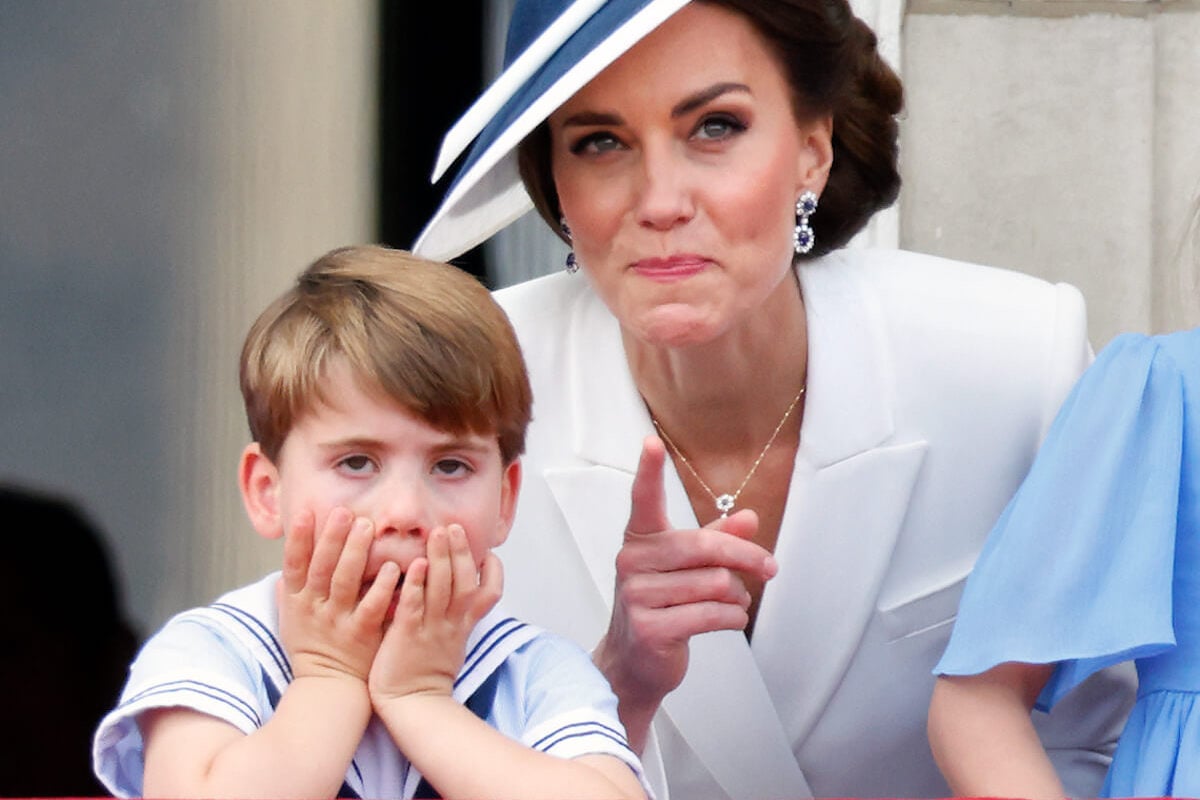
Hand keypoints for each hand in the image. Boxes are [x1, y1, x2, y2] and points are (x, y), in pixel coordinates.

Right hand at [278, 507, 399, 683]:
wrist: (329, 688)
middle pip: (321, 568)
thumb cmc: (312, 649)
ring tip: (366, 527)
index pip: (292, 565)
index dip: (297, 540)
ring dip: (355, 553)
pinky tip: (392, 567)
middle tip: (344, 512)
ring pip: (345, 582)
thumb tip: (281, 570)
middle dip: (331, 538)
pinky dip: (381, 587)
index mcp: (296, 602)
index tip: (304, 513)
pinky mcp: (361, 635)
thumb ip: (288, 594)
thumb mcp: (291, 622)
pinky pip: (371, 607)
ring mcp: (338, 622)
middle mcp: (314, 609)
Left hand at [368, 524, 501, 703]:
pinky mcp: (408, 637)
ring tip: (438, 533)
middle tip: (454, 527)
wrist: (412, 705)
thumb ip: (454, 613)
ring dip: (442, 559)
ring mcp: (432, 630)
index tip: (488, 551)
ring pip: (444, 589)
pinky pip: (416, 607)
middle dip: (462, 552)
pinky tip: (414, 566)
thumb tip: (454, 586)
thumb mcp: (451, 641)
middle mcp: (452, 624)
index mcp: (464, 624)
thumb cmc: (425, 672)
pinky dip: (417, 585)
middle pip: (465, 582)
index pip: (490, 593)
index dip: (493, 571)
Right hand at [594, 437, 777, 742]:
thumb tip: (751, 518)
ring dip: (737, 595)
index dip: (649, 471)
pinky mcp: (650, 628)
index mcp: (641, 540)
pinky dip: (733, 617)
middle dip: (746, 557)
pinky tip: (730, 618)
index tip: (651, 444)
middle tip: (769, 568)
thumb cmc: (662, 605)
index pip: (644, 500)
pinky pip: (712, 614)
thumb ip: (717, 540)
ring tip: (735, 602)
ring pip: (714, 583)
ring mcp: (637, 596)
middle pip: (704, 546)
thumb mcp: (689, 567)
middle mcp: (632, 562)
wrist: (634, 663)